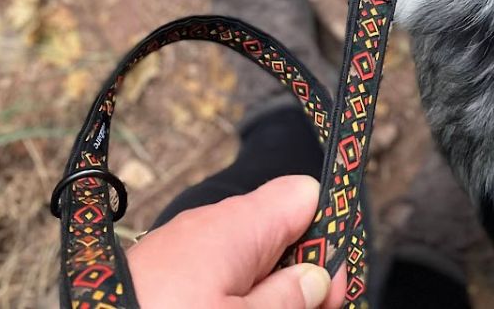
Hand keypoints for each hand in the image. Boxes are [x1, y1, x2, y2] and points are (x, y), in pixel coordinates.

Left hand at [127, 175, 346, 307]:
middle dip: (297, 279)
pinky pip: (214, 279)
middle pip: (281, 236)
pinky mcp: (161, 276)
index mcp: (239, 224)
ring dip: (263, 295)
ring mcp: (184, 251)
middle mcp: (212, 226)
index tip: (332, 288)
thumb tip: (320, 276)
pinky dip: (229, 299)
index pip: (304, 195)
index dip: (328, 238)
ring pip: (247, 265)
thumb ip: (288, 299)